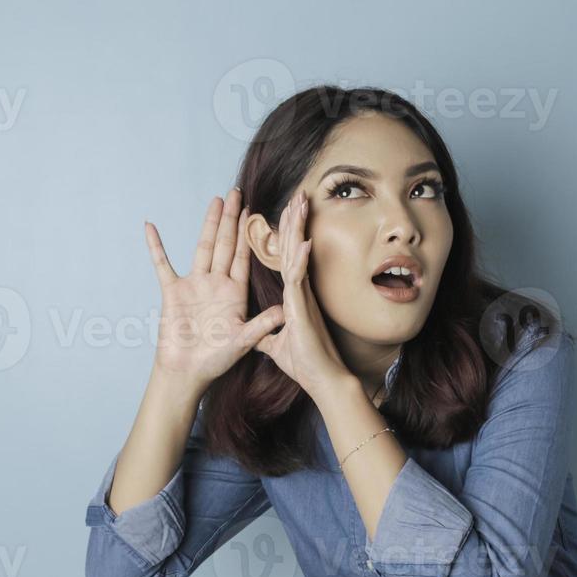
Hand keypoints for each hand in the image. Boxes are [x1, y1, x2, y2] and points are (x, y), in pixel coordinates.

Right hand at [145, 188, 283, 391]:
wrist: (187, 372)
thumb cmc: (216, 361)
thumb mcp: (242, 341)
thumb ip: (261, 325)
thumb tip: (283, 311)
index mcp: (235, 293)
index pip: (244, 256)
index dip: (249, 234)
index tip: (256, 211)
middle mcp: (216, 284)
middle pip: (226, 244)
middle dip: (232, 218)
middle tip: (237, 192)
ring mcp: (194, 285)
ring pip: (202, 247)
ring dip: (208, 224)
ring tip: (215, 201)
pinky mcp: (172, 292)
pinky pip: (162, 264)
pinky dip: (156, 247)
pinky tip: (150, 227)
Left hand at [254, 189, 353, 399]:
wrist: (322, 382)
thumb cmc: (305, 364)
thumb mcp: (273, 345)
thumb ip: (263, 332)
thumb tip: (254, 330)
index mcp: (291, 296)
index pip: (284, 259)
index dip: (283, 236)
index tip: (284, 213)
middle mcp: (297, 291)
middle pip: (291, 249)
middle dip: (293, 222)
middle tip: (297, 195)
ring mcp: (301, 297)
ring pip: (296, 256)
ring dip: (297, 229)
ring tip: (300, 203)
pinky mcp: (302, 309)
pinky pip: (299, 279)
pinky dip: (300, 260)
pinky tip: (301, 241)